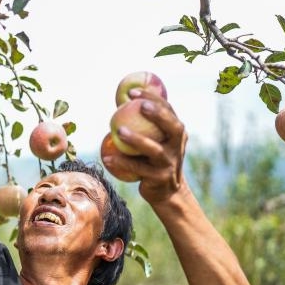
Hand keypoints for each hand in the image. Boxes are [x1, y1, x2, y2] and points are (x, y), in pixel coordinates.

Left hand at [104, 89, 187, 204]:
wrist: (166, 191)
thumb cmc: (153, 160)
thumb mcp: (153, 141)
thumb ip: (143, 124)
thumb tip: (119, 102)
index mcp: (177, 133)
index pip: (169, 111)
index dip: (154, 99)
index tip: (132, 93)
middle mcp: (177, 147)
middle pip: (172, 127)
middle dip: (158, 114)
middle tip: (139, 106)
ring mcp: (170, 163)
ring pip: (155, 150)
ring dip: (137, 139)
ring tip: (119, 131)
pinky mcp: (160, 178)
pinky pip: (138, 169)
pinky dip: (123, 163)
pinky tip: (107, 158)